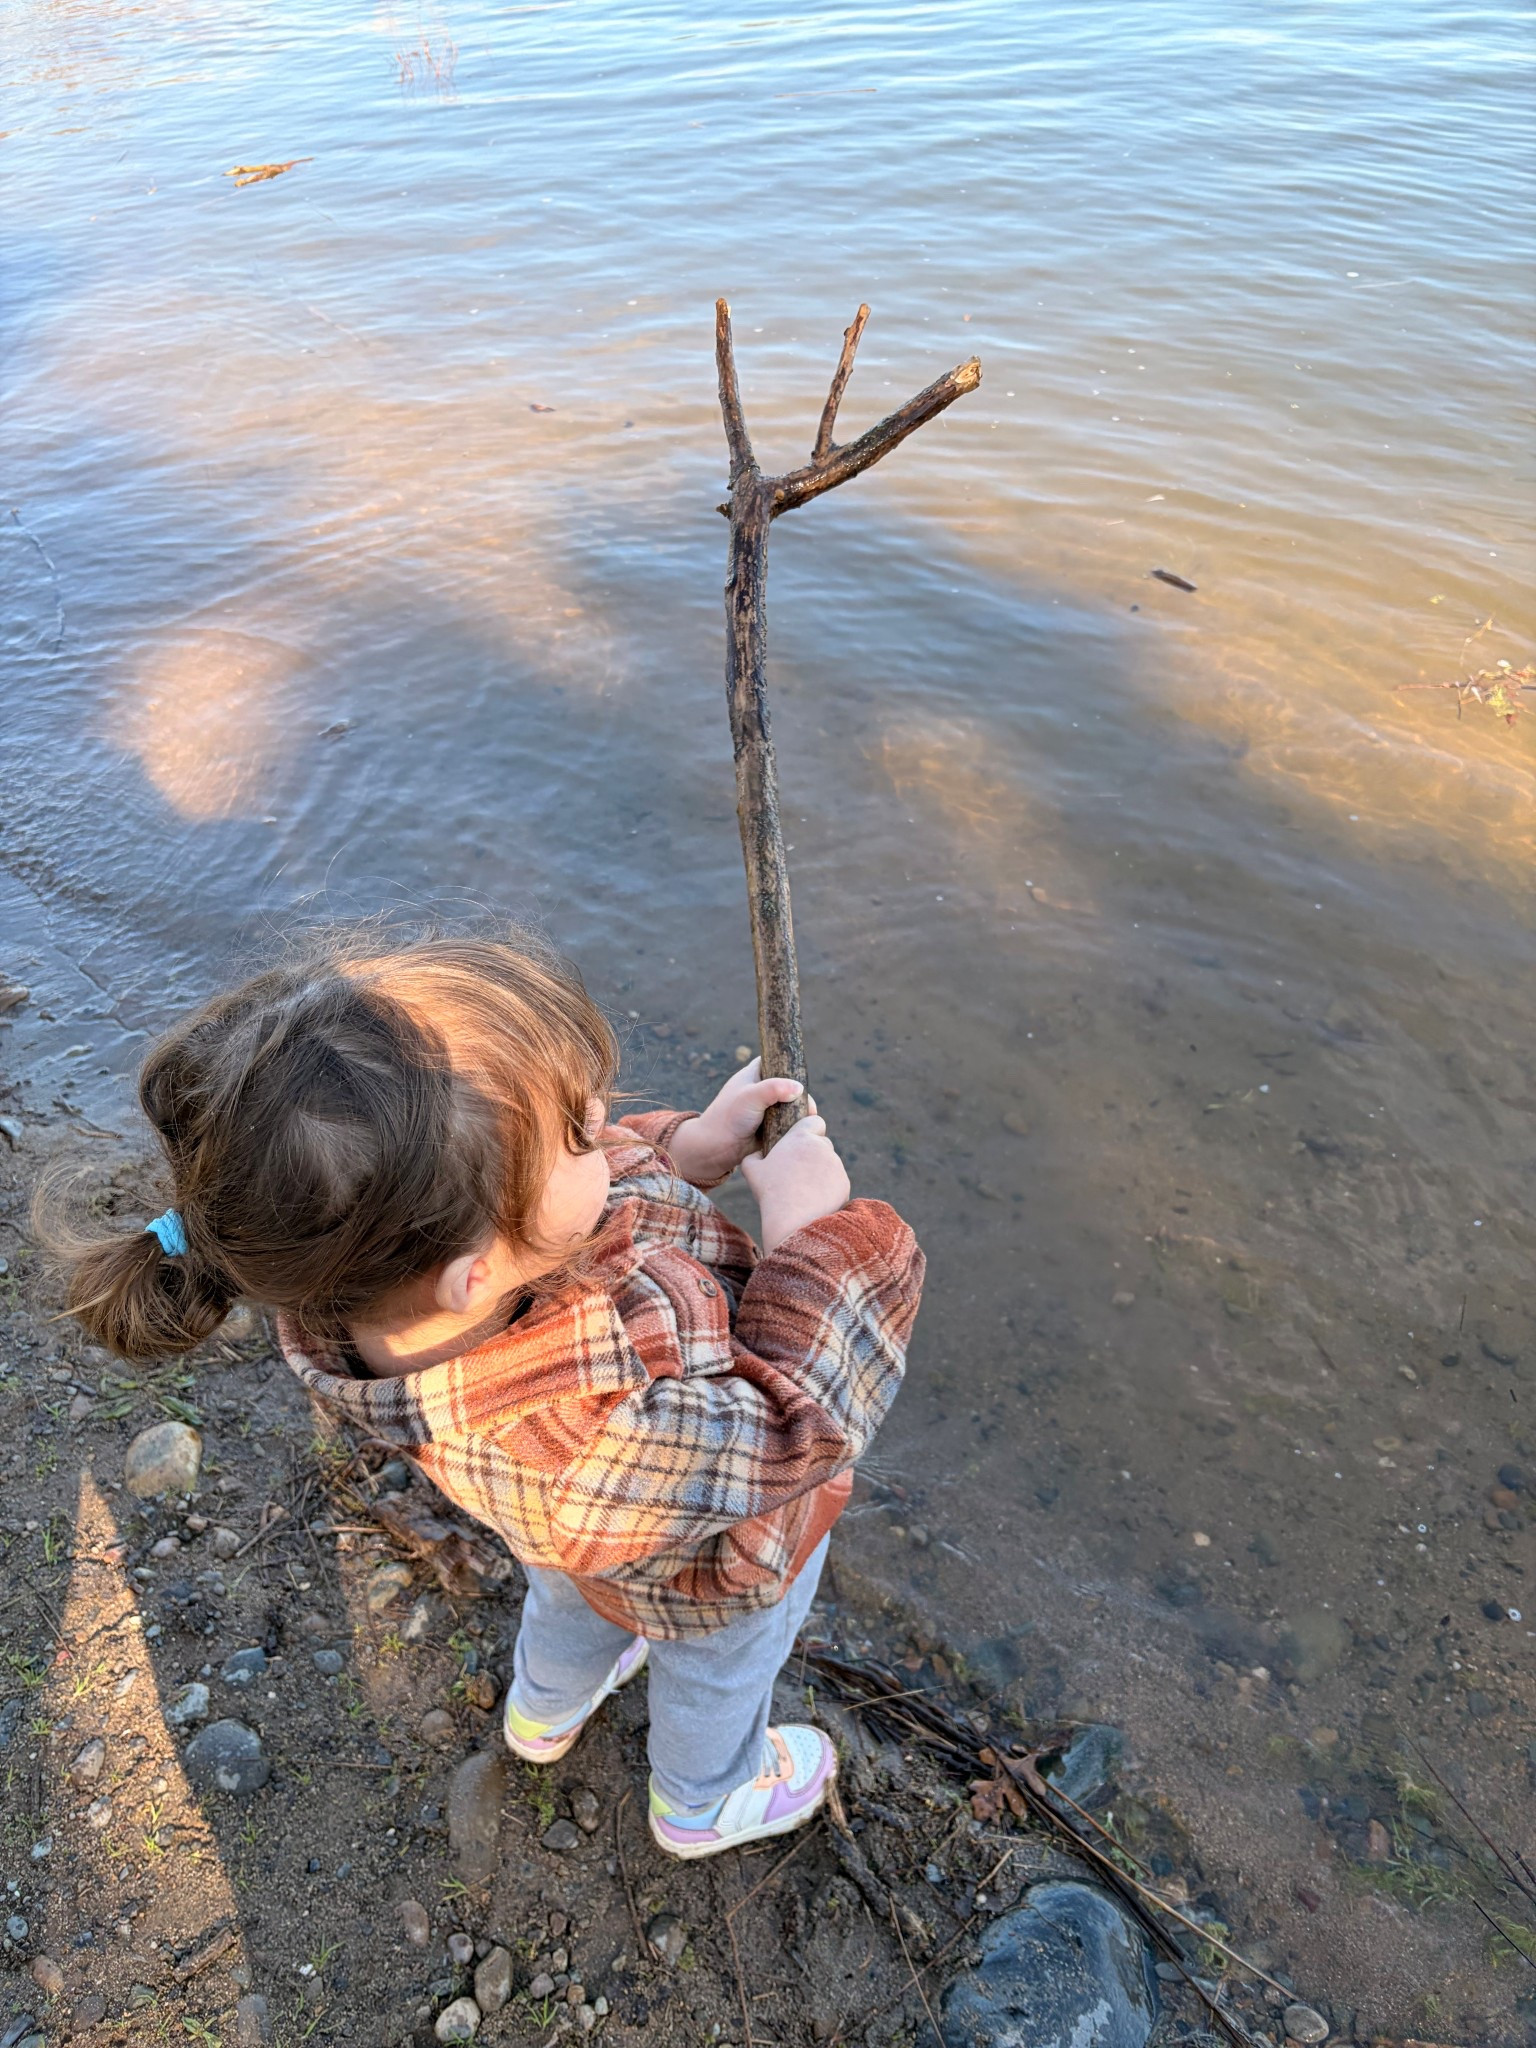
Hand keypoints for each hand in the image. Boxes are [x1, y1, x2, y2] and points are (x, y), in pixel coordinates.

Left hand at [665, 1058, 807, 1187]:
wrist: (715, 1148)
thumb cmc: (728, 1117)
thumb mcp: (751, 1096)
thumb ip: (775, 1088)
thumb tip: (799, 1089)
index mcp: (754, 1074)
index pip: (776, 1060)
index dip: (790, 1064)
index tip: (802, 1075)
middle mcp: (762, 1089)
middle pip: (789, 1085)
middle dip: (801, 1095)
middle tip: (808, 1107)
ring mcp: (767, 1109)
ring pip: (791, 1106)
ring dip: (800, 1113)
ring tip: (806, 1120)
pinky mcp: (771, 1127)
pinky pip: (789, 1123)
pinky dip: (795, 1126)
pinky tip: (802, 1131)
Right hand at [740, 1112, 850, 1252]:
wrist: (795, 1221)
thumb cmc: (771, 1193)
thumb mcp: (752, 1170)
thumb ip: (754, 1156)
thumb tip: (757, 1155)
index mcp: (801, 1138)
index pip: (815, 1120)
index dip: (809, 1128)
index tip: (802, 1140)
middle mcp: (822, 1148)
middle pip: (822, 1143)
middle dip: (814, 1152)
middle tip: (799, 1169)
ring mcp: (836, 1166)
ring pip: (830, 1163)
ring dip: (820, 1171)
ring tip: (804, 1190)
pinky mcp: (844, 1184)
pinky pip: (837, 1181)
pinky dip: (828, 1188)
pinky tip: (814, 1200)